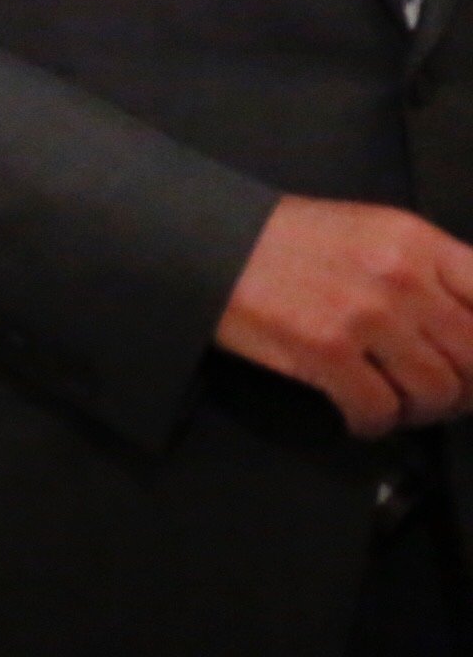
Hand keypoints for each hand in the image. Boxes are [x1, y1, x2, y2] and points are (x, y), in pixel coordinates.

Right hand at [216, 196, 472, 435]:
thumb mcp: (374, 233)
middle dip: (463, 387)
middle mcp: (401, 276)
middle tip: (440, 395)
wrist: (210, 245)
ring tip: (396, 404)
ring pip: (435, 391)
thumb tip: (470, 326)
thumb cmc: (291, 242)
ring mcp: (364, 315)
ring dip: (420, 410)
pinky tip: (358, 415)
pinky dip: (373, 423)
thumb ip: (429, 269)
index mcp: (418, 241)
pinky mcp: (325, 352)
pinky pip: (379, 410)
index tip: (472, 365)